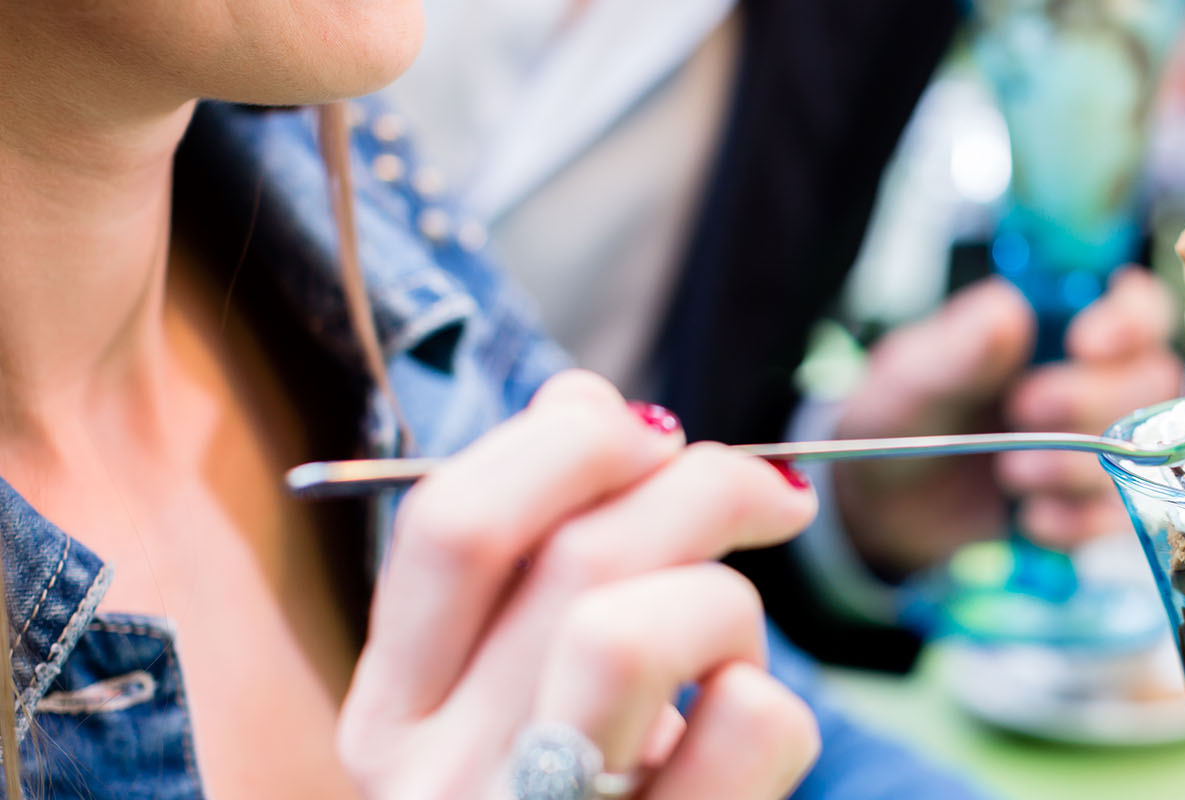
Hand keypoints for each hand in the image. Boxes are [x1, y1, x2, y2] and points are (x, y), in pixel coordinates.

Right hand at [336, 371, 820, 798]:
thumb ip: (538, 550)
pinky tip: (748, 727)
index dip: (575, 441)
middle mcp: (440, 777)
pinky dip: (780, 697)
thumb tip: (587, 395)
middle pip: (574, 551)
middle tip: (767, 501)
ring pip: (635, 622)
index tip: (660, 434)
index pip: (454, 521)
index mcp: (394, 710)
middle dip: (703, 486)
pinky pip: (750, 722)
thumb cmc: (567, 798)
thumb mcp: (520, 685)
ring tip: (741, 644)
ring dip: (728, 599)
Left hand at [833, 270, 1182, 576]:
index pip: (1134, 308)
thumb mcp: (911, 376)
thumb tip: (1009, 313)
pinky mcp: (1085, 507)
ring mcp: (1094, 446)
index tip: (1084, 343)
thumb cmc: (899, 413)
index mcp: (1056, 328)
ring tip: (1013, 474)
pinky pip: (1116, 515)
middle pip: (1149, 380)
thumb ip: (960, 349)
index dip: (1128, 321)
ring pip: (1140, 449)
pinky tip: (1032, 519)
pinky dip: (1078, 521)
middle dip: (1092, 398)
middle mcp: (1090, 381)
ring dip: (1081, 466)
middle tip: (1026, 407)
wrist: (878, 502)